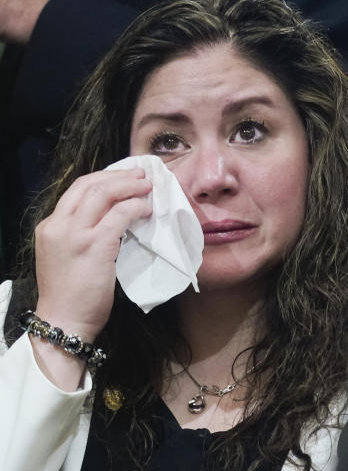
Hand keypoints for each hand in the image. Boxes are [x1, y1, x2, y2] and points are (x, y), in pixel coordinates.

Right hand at [33, 167, 152, 341]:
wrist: (63, 321)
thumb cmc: (70, 294)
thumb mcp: (67, 254)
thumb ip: (82, 232)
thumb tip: (114, 214)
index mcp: (50, 226)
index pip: (77, 189)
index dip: (104, 178)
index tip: (125, 176)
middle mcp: (58, 225)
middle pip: (90, 185)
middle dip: (119, 176)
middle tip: (141, 175)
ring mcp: (74, 234)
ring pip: (103, 194)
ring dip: (130, 187)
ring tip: (147, 187)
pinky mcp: (94, 245)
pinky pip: (119, 215)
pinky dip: (136, 207)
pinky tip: (146, 210)